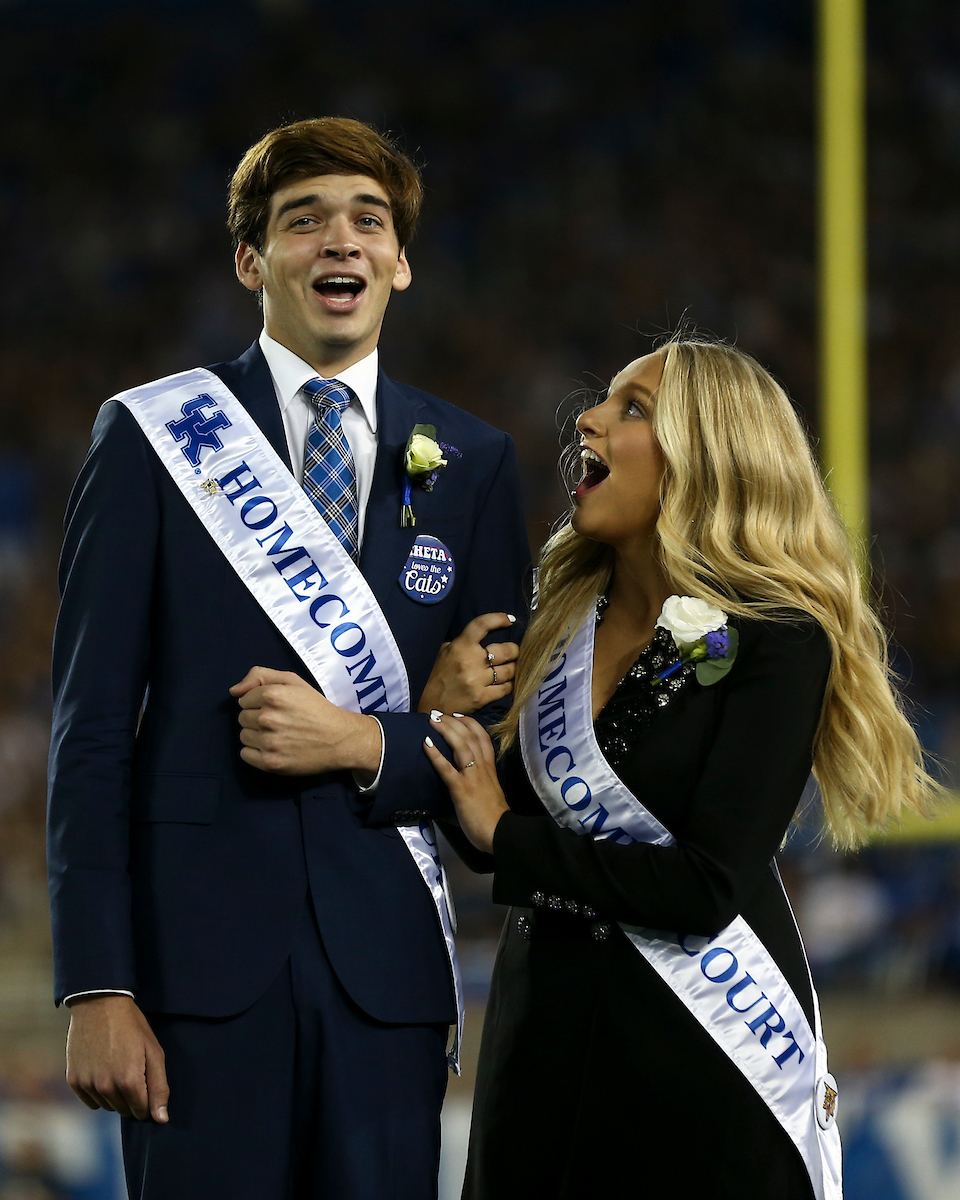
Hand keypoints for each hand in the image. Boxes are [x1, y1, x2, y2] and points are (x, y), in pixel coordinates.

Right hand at [65, 995, 168, 1122]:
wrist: (100, 1005)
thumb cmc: (132, 1027)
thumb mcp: (154, 1052)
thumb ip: (159, 1087)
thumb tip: (161, 1119)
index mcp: (129, 1081)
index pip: (141, 1111)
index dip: (147, 1101)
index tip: (147, 1084)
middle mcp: (106, 1088)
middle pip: (124, 1110)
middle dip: (132, 1098)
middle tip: (133, 1071)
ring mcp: (88, 1085)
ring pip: (107, 1106)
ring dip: (114, 1095)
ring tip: (117, 1068)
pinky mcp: (74, 1081)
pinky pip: (90, 1101)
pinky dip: (98, 1092)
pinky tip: (103, 1071)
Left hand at [229, 667, 381, 775]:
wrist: (340, 739)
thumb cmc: (316, 708)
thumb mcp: (293, 682)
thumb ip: (261, 676)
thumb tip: (234, 691)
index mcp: (273, 695)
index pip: (244, 699)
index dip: (258, 702)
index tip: (276, 707)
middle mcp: (268, 718)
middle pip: (242, 718)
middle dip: (256, 718)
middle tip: (278, 722)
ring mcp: (269, 742)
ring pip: (243, 736)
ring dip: (256, 735)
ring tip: (277, 735)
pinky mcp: (270, 763)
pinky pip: (245, 755)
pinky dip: (255, 752)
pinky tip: (273, 748)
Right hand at [417, 613, 518, 715]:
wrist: (428, 705)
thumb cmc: (436, 675)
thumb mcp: (443, 652)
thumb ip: (462, 642)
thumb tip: (482, 634)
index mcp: (460, 646)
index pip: (483, 624)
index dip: (499, 618)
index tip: (510, 619)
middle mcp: (470, 661)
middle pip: (506, 650)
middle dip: (514, 650)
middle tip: (514, 652)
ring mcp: (477, 681)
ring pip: (509, 670)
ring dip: (513, 668)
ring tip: (510, 668)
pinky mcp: (481, 698)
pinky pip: (505, 688)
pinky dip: (508, 685)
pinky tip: (505, 683)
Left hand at [423, 714, 508, 853]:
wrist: (500, 833)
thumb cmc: (494, 817)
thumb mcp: (491, 791)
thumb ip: (482, 779)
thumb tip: (471, 773)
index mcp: (490, 768)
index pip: (482, 738)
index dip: (470, 724)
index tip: (458, 716)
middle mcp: (482, 768)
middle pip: (470, 737)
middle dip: (454, 722)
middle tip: (438, 713)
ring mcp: (472, 777)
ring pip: (461, 746)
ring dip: (446, 730)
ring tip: (432, 720)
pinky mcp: (461, 790)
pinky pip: (447, 769)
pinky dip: (436, 755)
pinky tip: (426, 744)